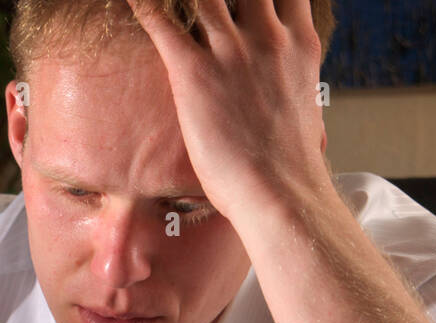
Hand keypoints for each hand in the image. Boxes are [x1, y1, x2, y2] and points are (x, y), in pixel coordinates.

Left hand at [126, 0, 332, 223]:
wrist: (279, 191)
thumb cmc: (289, 166)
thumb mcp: (305, 109)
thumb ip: (292, 85)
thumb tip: (289, 97)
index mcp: (299, 44)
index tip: (249, 0)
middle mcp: (268, 36)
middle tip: (204, 5)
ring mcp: (232, 50)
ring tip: (171, 2)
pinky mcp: (194, 72)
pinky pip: (161, 21)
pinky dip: (144, 6)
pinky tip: (131, 1)